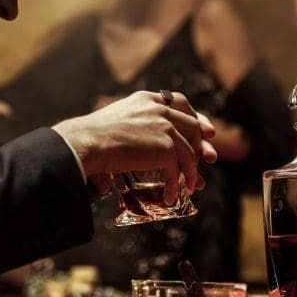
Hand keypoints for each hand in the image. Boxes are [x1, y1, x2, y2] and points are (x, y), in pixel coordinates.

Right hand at [53, 91, 216, 204]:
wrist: (87, 142)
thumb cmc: (90, 137)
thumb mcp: (115, 122)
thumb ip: (132, 131)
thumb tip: (133, 151)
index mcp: (146, 100)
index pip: (178, 102)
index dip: (195, 116)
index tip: (204, 129)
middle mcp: (159, 109)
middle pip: (191, 125)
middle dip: (203, 143)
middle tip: (209, 157)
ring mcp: (165, 127)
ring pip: (189, 152)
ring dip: (192, 171)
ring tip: (190, 187)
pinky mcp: (166, 147)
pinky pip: (178, 170)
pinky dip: (176, 186)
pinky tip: (170, 196)